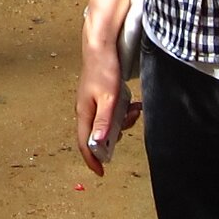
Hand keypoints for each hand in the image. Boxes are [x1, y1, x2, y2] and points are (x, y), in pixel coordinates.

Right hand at [75, 0, 133, 174]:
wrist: (101, 46)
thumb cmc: (103, 70)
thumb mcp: (109, 99)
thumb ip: (104, 122)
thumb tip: (98, 144)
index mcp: (84, 113)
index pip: (84, 143)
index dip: (91, 159)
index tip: (101, 172)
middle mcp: (85, 110)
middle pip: (98, 135)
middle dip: (116, 135)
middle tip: (130, 122)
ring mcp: (91, 103)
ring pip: (108, 123)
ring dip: (123, 121)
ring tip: (135, 109)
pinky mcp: (99, 96)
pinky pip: (112, 112)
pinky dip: (124, 111)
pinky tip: (133, 103)